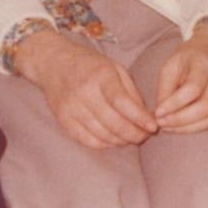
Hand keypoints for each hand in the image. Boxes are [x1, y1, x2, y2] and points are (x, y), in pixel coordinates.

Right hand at [15, 30, 157, 147]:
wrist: (53, 63)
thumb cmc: (89, 64)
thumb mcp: (114, 68)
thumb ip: (131, 91)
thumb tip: (145, 116)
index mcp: (101, 76)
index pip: (122, 103)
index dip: (140, 118)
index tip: (153, 127)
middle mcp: (85, 93)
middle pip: (114, 123)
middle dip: (134, 134)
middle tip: (145, 135)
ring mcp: (72, 108)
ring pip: (102, 135)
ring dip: (121, 141)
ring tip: (132, 138)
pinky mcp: (63, 121)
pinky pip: (87, 141)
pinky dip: (104, 145)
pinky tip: (113, 140)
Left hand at [154, 23, 207, 133]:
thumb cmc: (187, 59)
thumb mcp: (171, 65)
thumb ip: (164, 88)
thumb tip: (160, 114)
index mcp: (203, 64)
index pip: (192, 89)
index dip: (174, 104)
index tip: (157, 114)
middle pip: (205, 106)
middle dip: (180, 120)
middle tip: (161, 123)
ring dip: (187, 127)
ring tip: (169, 127)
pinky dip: (196, 127)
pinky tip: (181, 127)